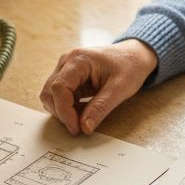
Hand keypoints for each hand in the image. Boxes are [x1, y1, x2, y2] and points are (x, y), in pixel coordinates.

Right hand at [38, 40, 158, 134]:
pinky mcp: (69, 77)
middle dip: (61, 113)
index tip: (76, 128)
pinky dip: (68, 107)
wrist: (134, 56)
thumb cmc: (129, 67)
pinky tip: (84, 111)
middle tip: (79, 127)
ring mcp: (66, 68)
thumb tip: (84, 127)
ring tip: (84, 117)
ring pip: (51, 95)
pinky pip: (60, 95)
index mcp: (79, 60)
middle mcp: (67, 62)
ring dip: (63, 111)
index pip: (58, 88)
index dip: (64, 111)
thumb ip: (101, 108)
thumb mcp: (120, 89)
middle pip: (49, 92)